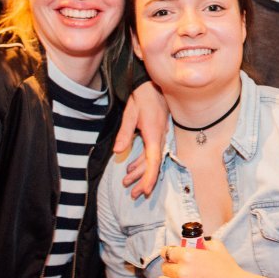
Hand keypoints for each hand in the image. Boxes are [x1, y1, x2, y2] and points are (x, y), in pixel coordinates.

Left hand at [114, 82, 168, 197]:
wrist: (152, 83)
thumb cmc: (141, 96)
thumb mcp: (130, 113)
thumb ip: (125, 133)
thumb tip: (118, 151)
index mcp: (154, 134)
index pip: (153, 161)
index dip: (149, 178)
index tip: (145, 191)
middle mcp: (160, 137)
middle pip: (153, 165)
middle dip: (143, 181)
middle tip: (132, 194)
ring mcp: (160, 135)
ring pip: (151, 159)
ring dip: (140, 172)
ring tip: (127, 182)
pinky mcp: (157, 133)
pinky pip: (151, 152)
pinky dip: (142, 162)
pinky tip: (132, 167)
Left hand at [150, 239, 277, 277]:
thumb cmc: (231, 271)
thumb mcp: (219, 249)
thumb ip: (205, 242)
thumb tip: (197, 242)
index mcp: (190, 256)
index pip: (167, 252)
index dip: (169, 254)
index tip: (170, 257)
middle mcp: (183, 272)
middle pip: (165, 268)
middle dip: (171, 268)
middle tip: (178, 271)